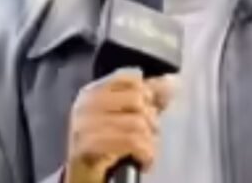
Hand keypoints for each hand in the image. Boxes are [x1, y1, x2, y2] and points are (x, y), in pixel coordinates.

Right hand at [64, 68, 175, 182]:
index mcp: (92, 92)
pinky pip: (131, 142)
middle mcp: (86, 105)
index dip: (148, 94)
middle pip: (137, 100)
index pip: (130, 79)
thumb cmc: (104, 148)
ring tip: (146, 151)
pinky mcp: (88, 147)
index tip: (150, 109)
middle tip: (149, 135)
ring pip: (137, 123)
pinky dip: (145, 154)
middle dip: (151, 120)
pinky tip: (143, 160)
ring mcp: (84, 125)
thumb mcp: (124, 118)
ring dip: (149, 142)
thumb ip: (146, 99)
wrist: (82, 178)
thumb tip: (169, 81)